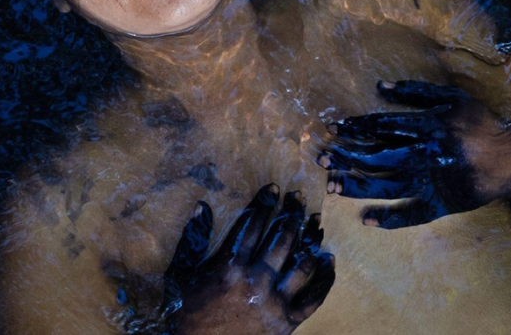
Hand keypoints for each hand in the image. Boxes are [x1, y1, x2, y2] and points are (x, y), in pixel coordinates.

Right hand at [163, 184, 334, 334]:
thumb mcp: (182, 272)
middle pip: (281, 238)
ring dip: (310, 239)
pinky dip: (324, 278)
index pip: (253, 225)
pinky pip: (314, 297)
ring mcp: (274, 302)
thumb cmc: (187, 311)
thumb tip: (201, 206)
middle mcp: (255, 279)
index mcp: (229, 265)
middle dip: (291, 213)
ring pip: (300, 262)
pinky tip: (328, 259)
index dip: (264, 204)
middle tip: (298, 197)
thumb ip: (193, 238)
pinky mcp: (288, 321)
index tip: (273, 189)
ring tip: (315, 221)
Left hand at [319, 80, 510, 227]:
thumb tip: (379, 86)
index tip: (333, 128)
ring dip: (357, 187)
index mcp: (427, 127)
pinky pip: (414, 214)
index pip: (381, 127)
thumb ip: (415, 91)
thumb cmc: (479, 124)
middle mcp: (425, 155)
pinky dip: (391, 219)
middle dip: (346, 158)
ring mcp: (433, 182)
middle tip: (321, 159)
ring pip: (388, 186)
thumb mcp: (451, 98)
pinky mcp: (442, 204)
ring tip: (331, 186)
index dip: (355, 128)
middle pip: (377, 158)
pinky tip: (367, 221)